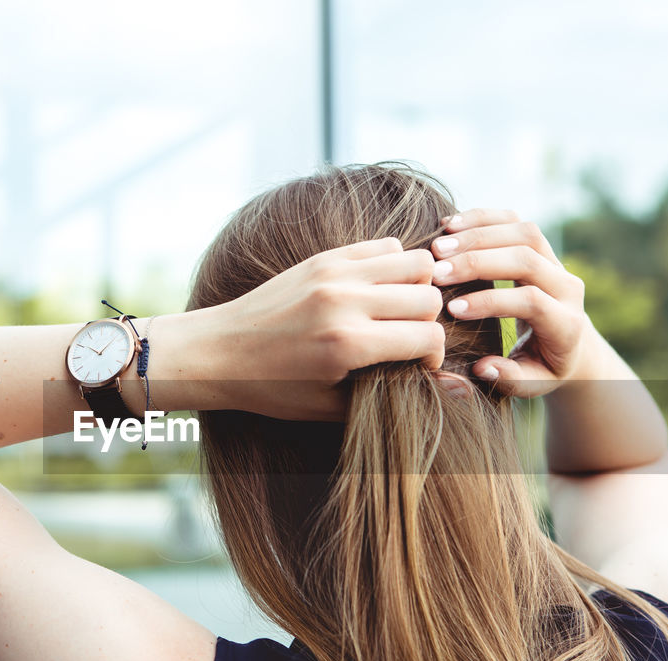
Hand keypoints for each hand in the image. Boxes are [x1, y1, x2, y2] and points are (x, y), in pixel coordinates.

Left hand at [207, 238, 444, 420]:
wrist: (219, 351)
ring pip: (415, 262)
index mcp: (348, 344)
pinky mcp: (323, 258)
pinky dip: (393, 266)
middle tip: (408, 340)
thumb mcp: (329, 407)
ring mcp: (334, 273)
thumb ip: (389, 393)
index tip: (419, 366)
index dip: (434, 355)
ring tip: (398, 311)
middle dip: (428, 323)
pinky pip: (384, 246)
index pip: (428, 336)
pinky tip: (377, 291)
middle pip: (429, 297)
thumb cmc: (272, 388)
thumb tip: (448, 386)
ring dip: (417, 288)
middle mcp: (345, 301)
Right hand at [429, 209, 588, 397]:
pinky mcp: (541, 245)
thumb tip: (482, 366)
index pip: (532, 301)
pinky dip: (482, 217)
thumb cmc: (541, 368)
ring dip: (478, 233)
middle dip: (478, 261)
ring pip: (523, 232)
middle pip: (527, 258)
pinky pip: (515, 220)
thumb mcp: (530, 384)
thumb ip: (508, 379)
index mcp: (566, 324)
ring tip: (437, 246)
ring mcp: (557, 261)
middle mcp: (568, 287)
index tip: (450, 310)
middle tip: (436, 271)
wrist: (569, 343)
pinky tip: (449, 225)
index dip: (491, 302)